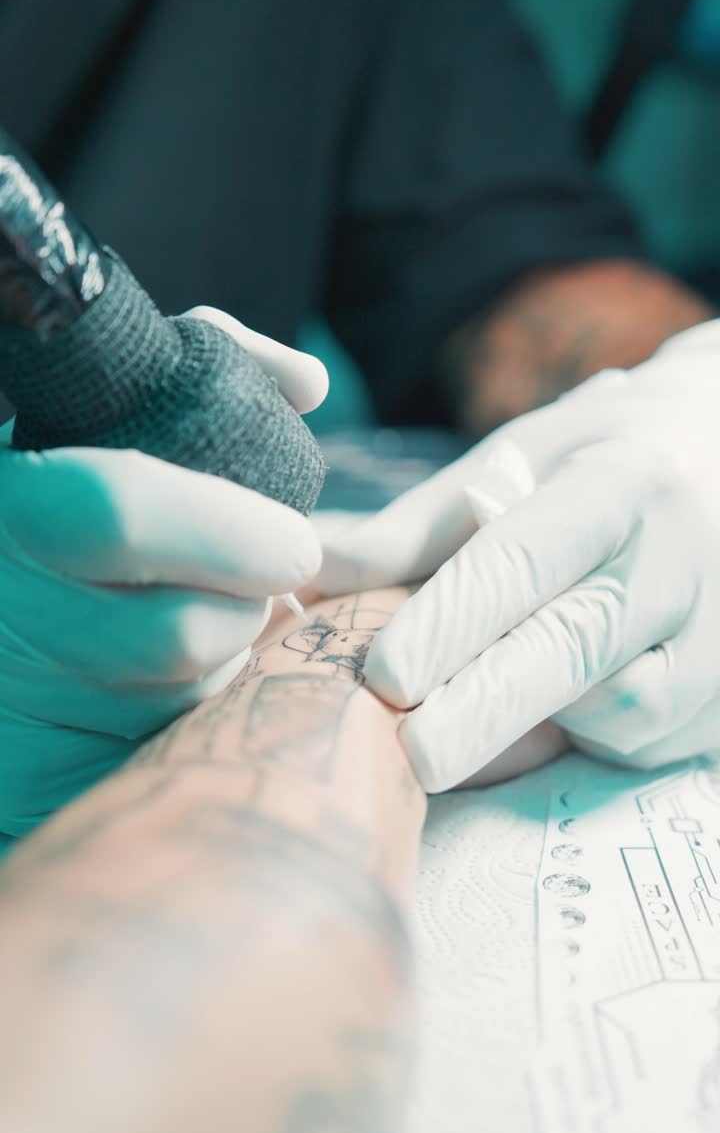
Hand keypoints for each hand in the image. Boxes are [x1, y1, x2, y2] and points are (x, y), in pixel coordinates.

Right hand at [0, 310, 325, 835]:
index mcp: (15, 503)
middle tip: (258, 582)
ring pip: (184, 702)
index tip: (297, 543)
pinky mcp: (41, 772)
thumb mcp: (112, 398)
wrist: (3, 599)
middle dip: (249, 610)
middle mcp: (9, 607)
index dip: (234, 535)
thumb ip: (212, 360)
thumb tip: (307, 388)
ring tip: (199, 613)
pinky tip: (165, 671)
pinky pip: (164, 754)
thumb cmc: (58, 476)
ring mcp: (24, 698)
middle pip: (180, 634)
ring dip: (225, 660)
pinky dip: (194, 712)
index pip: (126, 517)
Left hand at [317, 319, 719, 789]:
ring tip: (466, 714)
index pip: (528, 560)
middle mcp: (686, 564)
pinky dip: (575, 736)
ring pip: (614, 713)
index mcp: (626, 484)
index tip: (383, 674)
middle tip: (406, 756)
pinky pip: (638, 742)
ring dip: (526, 726)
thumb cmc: (613, 455)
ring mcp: (718, 641)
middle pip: (576, 651)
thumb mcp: (526, 457)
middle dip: (482, 712)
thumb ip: (422, 525)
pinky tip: (545, 710)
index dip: (450, 622)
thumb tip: (315, 575)